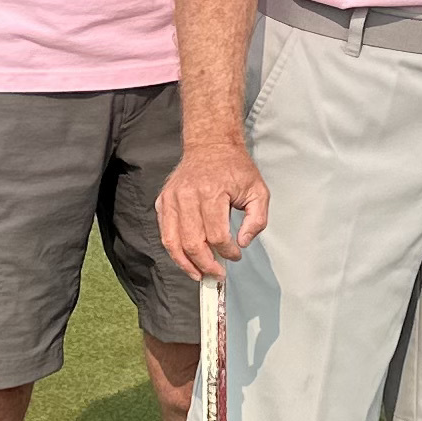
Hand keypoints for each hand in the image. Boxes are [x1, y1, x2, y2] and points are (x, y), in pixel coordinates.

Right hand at [157, 137, 268, 279]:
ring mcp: (171, 198)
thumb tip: (242, 243)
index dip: (227, 252)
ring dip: (186, 264)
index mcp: (212, 192)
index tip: (235, 256)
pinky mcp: (163, 201)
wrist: (211, 145)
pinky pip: (164, 232)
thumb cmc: (235, 168)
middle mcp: (188, 196)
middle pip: (193, 243)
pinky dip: (174, 250)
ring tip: (198, 275)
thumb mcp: (258, 191)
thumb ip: (256, 220)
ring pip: (173, 242)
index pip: (217, 235)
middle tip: (217, 274)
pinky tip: (186, 259)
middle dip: (206, 265)